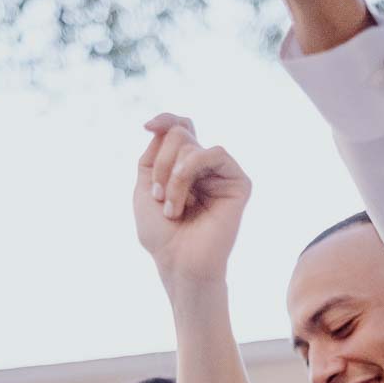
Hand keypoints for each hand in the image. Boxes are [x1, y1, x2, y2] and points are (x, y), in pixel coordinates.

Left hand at [134, 114, 250, 286]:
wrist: (179, 263)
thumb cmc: (162, 234)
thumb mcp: (145, 187)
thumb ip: (154, 154)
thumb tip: (169, 125)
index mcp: (184, 167)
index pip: (181, 127)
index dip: (165, 119)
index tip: (147, 126)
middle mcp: (205, 168)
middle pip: (179, 133)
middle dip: (160, 165)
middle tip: (159, 198)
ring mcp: (223, 174)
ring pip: (191, 144)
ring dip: (172, 177)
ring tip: (172, 209)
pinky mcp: (239, 183)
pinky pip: (214, 154)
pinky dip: (189, 172)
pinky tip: (187, 202)